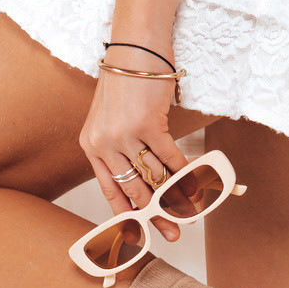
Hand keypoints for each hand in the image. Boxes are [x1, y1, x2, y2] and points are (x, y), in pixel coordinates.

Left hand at [79, 44, 195, 241]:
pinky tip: (195, 187)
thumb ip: (121, 152)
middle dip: (157, 216)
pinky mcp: (147, 125)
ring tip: (190, 211)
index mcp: (93, 147)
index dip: (126, 217)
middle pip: (136, 191)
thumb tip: (146, 185)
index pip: (111, 191)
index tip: (138, 237)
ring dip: (176, 198)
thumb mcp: (111, 121)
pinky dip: (185, 175)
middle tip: (173, 233)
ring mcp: (125, 136)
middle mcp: (105, 144)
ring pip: (156, 178)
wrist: (134, 50)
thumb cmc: (126, 84)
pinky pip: (170, 160)